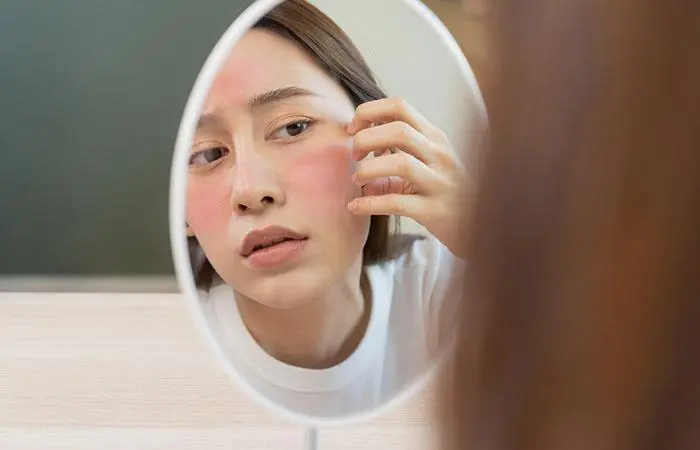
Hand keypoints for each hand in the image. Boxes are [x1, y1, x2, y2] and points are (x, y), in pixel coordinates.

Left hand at [346, 97, 471, 257]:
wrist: (479, 224)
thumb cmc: (443, 190)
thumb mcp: (426, 162)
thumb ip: (395, 150)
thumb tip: (357, 143)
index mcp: (434, 137)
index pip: (399, 106)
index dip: (369, 112)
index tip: (352, 129)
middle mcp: (439, 155)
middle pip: (398, 130)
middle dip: (366, 139)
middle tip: (355, 155)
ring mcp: (439, 182)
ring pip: (401, 163)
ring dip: (368, 169)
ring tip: (357, 179)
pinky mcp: (434, 211)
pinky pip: (397, 203)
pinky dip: (370, 204)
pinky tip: (355, 207)